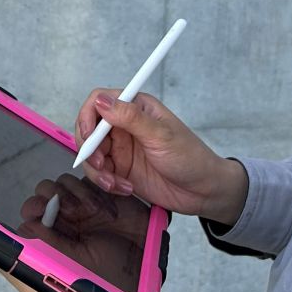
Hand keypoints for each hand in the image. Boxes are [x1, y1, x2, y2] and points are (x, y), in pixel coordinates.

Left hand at [16, 174, 148, 291]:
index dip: (34, 209)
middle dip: (53, 196)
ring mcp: (82, 205)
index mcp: (52, 238)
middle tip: (71, 210)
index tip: (43, 212)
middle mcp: (64, 220)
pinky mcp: (101, 193)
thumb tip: (26, 226)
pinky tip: (104, 206)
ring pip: (63, 182)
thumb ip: (50, 244)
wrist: (145, 263)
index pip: (31, 214)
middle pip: (44, 193)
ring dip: (76, 193)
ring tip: (92, 211)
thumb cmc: (110, 272)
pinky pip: (88, 179)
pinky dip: (93, 187)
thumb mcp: (77, 263)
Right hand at [74, 91, 247, 225]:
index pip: (100, 101)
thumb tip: (102, 100)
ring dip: (98, 171)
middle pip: (89, 129)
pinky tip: (124, 188)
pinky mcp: (121, 170)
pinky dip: (106, 182)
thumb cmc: (191, 157)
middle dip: (89, 149)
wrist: (204, 191)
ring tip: (115, 184)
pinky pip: (100, 173)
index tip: (88, 136)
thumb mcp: (160, 135)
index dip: (88, 116)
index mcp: (136, 107)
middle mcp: (125, 125)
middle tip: (99, 165)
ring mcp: (121, 148)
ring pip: (92, 154)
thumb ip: (130, 117)